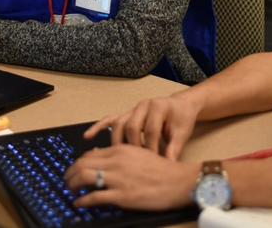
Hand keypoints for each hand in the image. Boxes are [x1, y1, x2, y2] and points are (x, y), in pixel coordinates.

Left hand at [65, 144, 197, 210]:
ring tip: (70, 190)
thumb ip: (119, 154)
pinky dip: (82, 201)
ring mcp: (118, 178)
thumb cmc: (161, 169)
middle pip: (83, 164)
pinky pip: (94, 197)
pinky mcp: (121, 196)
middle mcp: (116, 161)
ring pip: (84, 178)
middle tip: (67, 181)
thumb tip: (99, 154)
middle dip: (70, 173)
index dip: (78, 163)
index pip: (90, 154)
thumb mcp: (138, 153)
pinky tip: (79, 204)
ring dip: (72, 185)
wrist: (178, 181)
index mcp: (120, 149)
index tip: (75, 170)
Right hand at [83, 91, 201, 159]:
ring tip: (117, 157)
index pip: (150, 128)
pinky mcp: (126, 114)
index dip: (152, 146)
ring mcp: (133, 109)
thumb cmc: (181, 119)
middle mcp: (143, 105)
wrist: (181, 106)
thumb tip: (168, 166)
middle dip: (134, 146)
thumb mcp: (182, 132)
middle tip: (137, 162)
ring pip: (119, 123)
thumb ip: (174, 148)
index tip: (154, 162)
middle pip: (131, 125)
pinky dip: (99, 127)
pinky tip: (89, 137)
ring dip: (118, 141)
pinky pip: (110, 119)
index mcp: (158, 106)